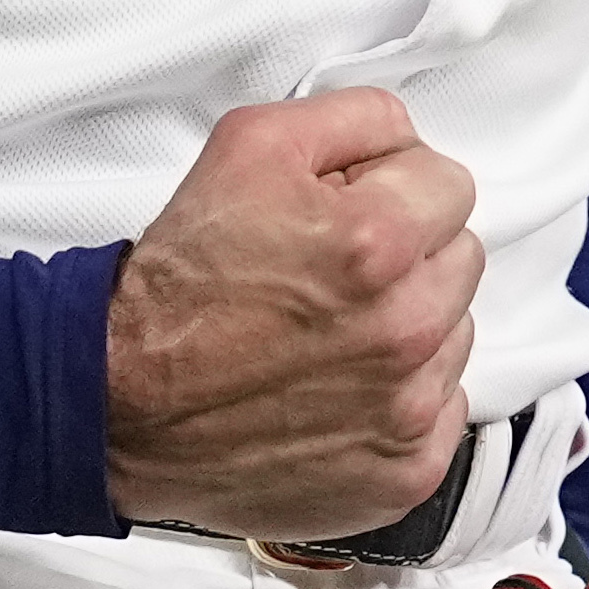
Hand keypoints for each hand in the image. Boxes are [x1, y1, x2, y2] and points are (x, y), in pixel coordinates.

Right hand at [104, 88, 481, 543]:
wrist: (125, 404)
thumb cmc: (178, 286)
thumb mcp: (248, 145)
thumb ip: (353, 118)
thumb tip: (407, 136)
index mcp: (375, 241)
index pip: (451, 184)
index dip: (394, 188)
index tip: (353, 211)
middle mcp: (403, 328)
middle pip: (462, 258)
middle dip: (409, 254)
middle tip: (331, 272)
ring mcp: (407, 407)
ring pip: (455, 334)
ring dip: (409, 326)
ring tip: (327, 332)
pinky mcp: (403, 471)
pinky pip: (445, 410)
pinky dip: (403, 398)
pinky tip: (339, 388)